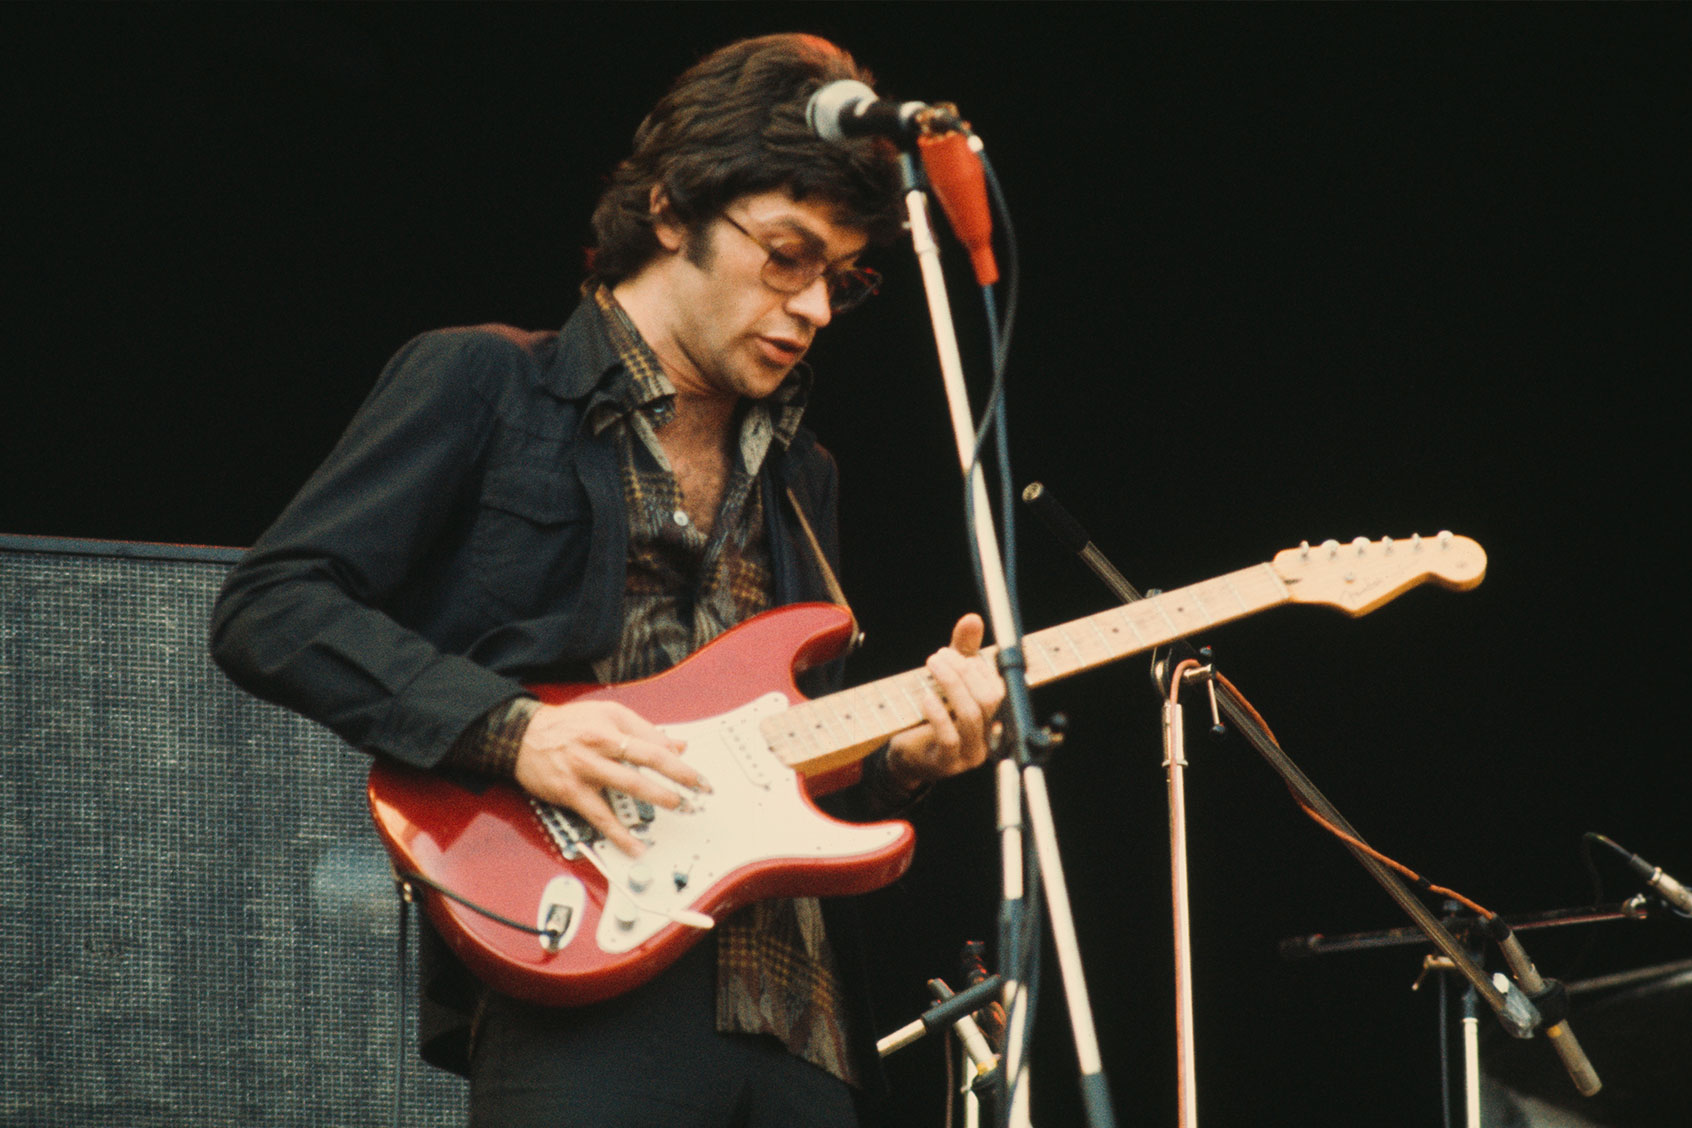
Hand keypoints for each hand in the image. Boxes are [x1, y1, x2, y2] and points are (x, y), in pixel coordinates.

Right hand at [513, 699, 705, 855]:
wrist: (522, 735)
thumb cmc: (567, 725)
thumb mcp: (608, 715)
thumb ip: (644, 730)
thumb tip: (677, 745)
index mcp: (612, 727)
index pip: (655, 745)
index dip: (680, 762)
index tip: (699, 777)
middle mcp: (600, 746)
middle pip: (647, 763)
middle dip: (678, 779)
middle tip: (697, 794)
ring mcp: (586, 770)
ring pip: (628, 786)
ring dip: (657, 799)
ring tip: (677, 808)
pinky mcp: (572, 792)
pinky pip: (600, 816)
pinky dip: (619, 833)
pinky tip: (635, 846)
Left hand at [884, 613, 1004, 792]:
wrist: (906, 754)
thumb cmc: (931, 714)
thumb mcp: (948, 679)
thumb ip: (963, 650)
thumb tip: (973, 619)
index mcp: (994, 717)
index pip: (998, 688)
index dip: (978, 667)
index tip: (955, 652)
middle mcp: (988, 738)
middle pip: (989, 699)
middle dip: (964, 672)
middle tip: (939, 656)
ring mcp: (969, 754)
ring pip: (971, 715)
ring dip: (950, 684)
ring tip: (932, 666)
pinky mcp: (947, 763)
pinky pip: (949, 737)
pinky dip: (937, 713)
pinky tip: (925, 696)